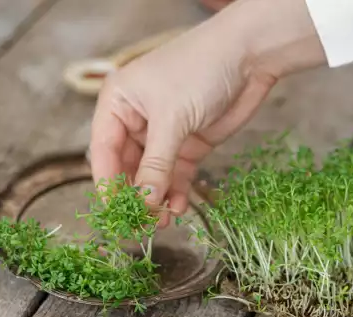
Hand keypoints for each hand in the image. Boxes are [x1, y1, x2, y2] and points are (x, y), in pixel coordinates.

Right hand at [89, 0, 326, 226]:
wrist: (249, 56)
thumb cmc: (200, 70)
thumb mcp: (172, 118)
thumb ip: (156, 164)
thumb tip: (143, 202)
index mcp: (118, 103)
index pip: (104, 151)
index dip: (108, 184)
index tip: (115, 214)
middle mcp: (136, 118)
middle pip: (128, 167)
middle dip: (136, 196)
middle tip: (142, 224)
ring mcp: (164, 132)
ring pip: (153, 174)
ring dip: (156, 198)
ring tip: (163, 221)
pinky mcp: (190, 142)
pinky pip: (176, 173)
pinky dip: (177, 191)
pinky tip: (180, 207)